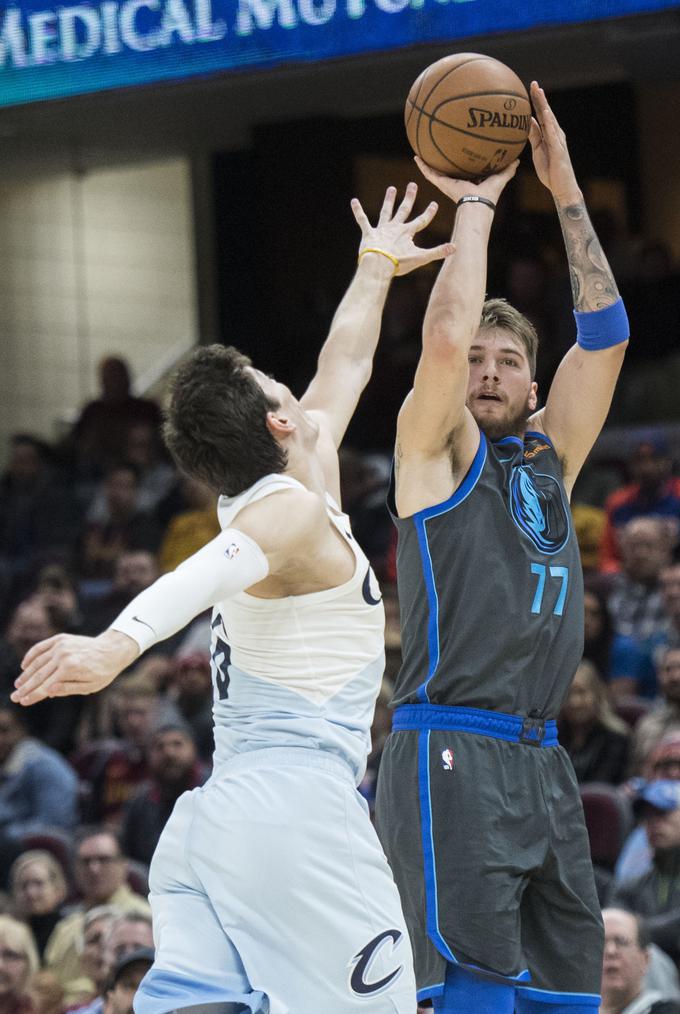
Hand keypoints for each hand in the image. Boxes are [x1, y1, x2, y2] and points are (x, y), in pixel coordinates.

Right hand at [11, 630, 138, 705]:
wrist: (112, 649)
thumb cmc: (103, 672)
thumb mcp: (90, 686)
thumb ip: (68, 689)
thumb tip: (47, 692)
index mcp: (71, 669)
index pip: (45, 686)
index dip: (33, 695)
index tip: (22, 702)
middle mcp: (63, 655)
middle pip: (38, 675)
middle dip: (25, 688)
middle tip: (14, 697)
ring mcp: (61, 645)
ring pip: (37, 662)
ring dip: (26, 674)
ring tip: (18, 685)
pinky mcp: (60, 639)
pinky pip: (41, 648)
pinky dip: (31, 656)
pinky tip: (24, 666)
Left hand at [351, 183, 454, 275]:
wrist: (379, 265)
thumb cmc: (399, 263)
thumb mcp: (421, 258)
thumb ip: (437, 252)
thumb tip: (455, 248)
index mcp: (407, 233)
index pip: (421, 221)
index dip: (429, 213)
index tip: (434, 203)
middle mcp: (395, 227)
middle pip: (404, 210)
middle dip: (409, 197)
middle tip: (412, 185)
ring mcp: (382, 229)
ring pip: (386, 212)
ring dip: (389, 200)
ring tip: (391, 189)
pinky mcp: (369, 234)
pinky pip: (362, 220)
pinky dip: (358, 211)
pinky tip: (353, 201)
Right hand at [415, 156, 518, 206]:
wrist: (478, 203)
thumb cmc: (489, 194)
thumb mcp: (500, 178)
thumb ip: (508, 169)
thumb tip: (517, 159)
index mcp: (470, 181)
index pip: (465, 170)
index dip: (463, 161)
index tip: (459, 152)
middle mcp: (457, 181)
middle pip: (448, 169)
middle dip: (443, 160)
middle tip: (438, 147)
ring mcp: (448, 183)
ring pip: (436, 171)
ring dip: (429, 162)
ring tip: (421, 151)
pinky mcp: (442, 183)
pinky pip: (430, 174)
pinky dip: (422, 166)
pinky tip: (416, 157)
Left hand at [529, 81, 580, 204]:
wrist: (562, 187)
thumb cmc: (550, 171)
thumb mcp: (537, 151)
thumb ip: (534, 136)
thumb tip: (527, 122)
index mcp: (548, 134)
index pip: (541, 114)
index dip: (535, 101)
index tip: (528, 88)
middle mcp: (555, 134)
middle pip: (546, 112)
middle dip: (539, 98)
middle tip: (533, 83)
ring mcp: (558, 140)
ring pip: (550, 119)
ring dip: (544, 105)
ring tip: (539, 92)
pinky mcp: (559, 149)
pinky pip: (552, 133)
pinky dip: (549, 122)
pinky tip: (545, 113)